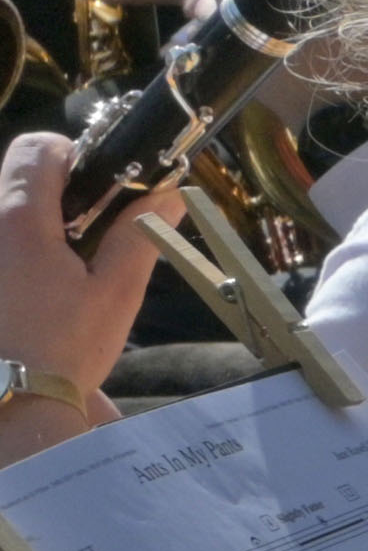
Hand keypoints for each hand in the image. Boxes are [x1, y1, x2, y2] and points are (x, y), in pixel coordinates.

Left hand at [0, 128, 164, 455]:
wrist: (10, 401)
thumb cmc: (64, 347)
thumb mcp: (115, 293)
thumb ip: (139, 235)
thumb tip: (168, 196)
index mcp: (18, 221)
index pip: (36, 149)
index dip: (71, 154)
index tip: (99, 184)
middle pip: (15, 176)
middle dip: (56, 191)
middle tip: (87, 231)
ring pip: (4, 210)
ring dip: (36, 223)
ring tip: (62, 267)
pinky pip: (0, 242)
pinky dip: (19, 250)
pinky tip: (35, 289)